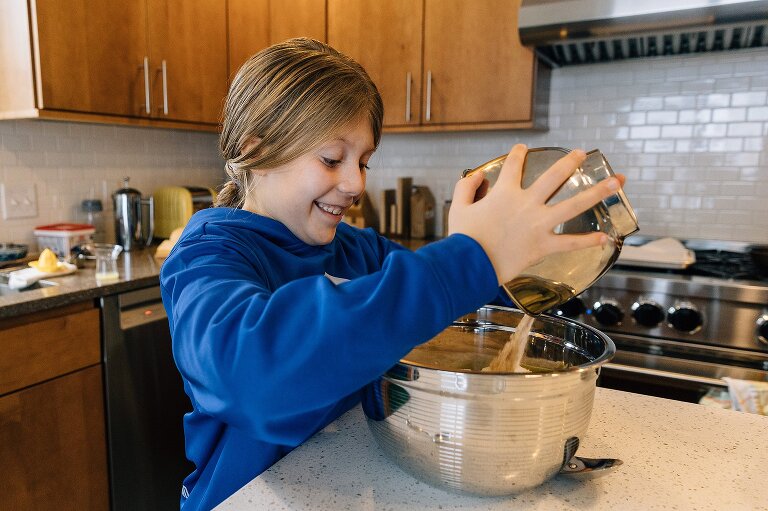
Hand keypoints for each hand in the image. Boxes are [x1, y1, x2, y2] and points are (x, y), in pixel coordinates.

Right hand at [448, 144, 623, 284]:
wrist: (470, 265)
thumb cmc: (463, 238)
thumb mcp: (457, 207)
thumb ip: (466, 187)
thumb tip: (478, 177)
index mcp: (504, 193)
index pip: (514, 165)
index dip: (518, 154)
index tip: (522, 148)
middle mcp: (526, 204)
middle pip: (554, 176)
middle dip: (570, 162)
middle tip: (582, 153)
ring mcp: (538, 224)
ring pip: (573, 204)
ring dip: (597, 192)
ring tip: (617, 182)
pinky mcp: (542, 246)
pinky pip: (569, 243)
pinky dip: (587, 241)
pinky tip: (605, 237)